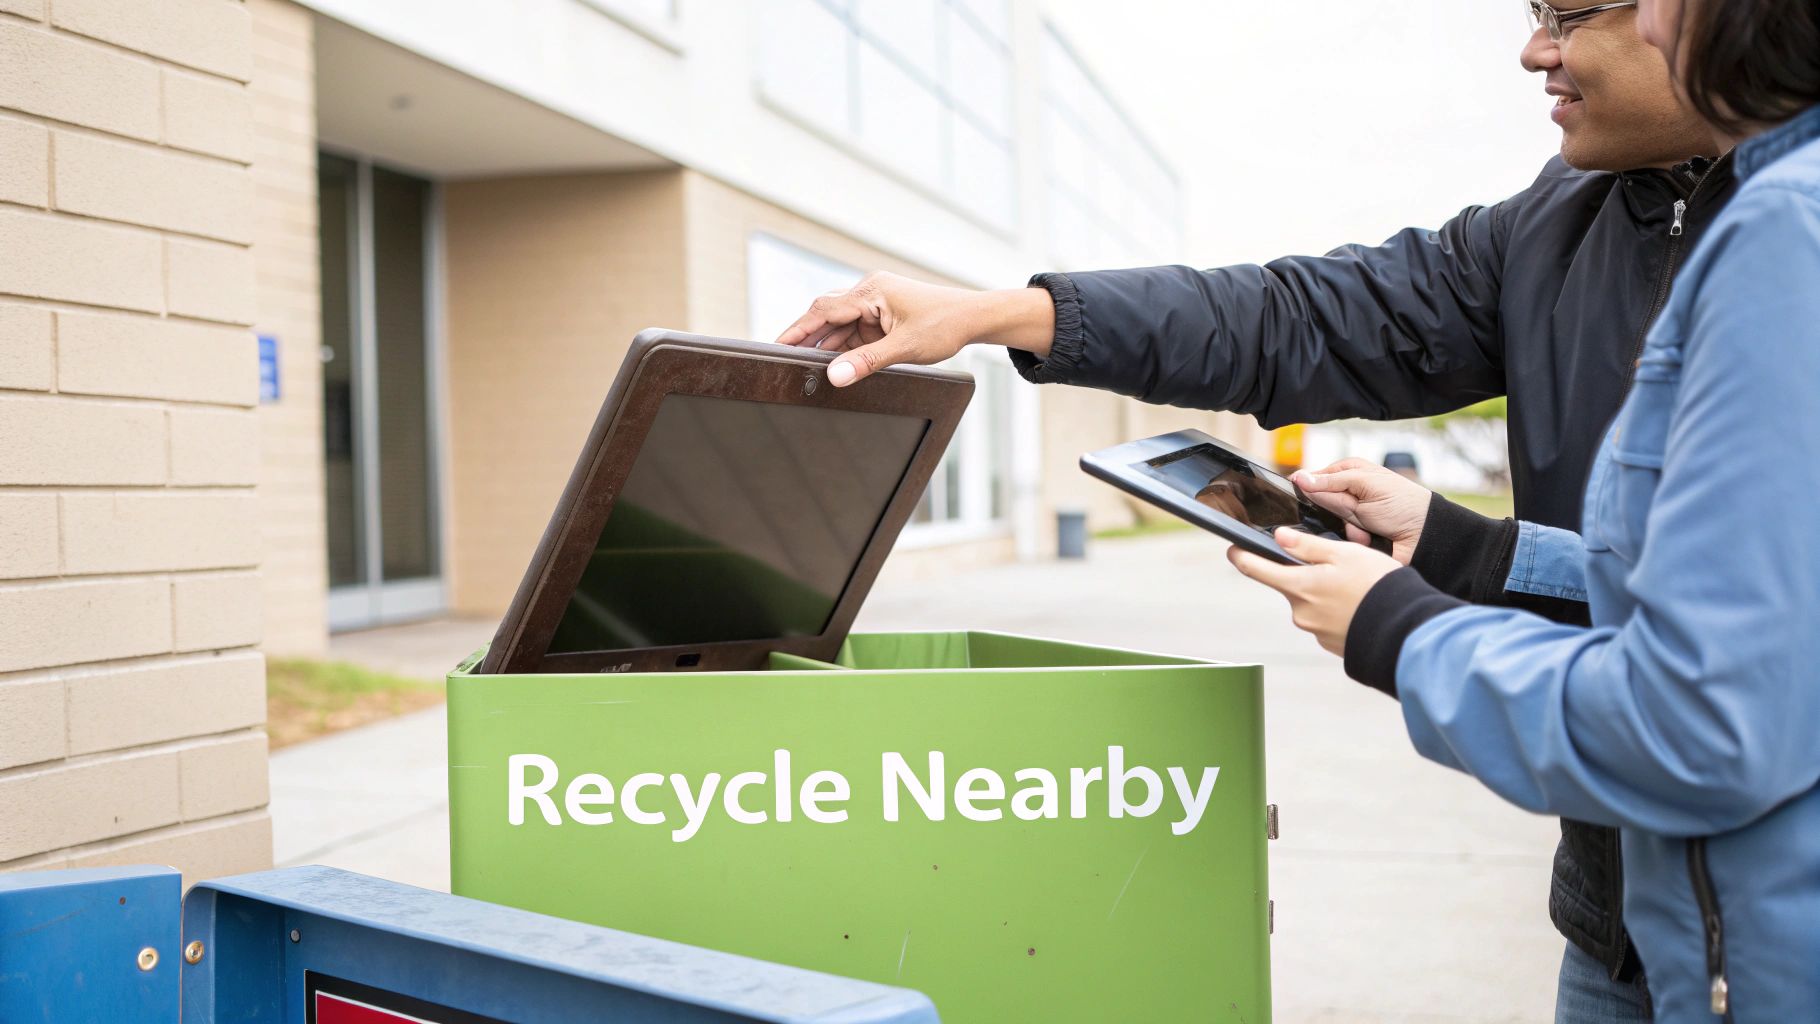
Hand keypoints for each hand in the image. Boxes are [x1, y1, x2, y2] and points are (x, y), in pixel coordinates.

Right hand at [774, 271, 1054, 386]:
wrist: (974, 317)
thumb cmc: (944, 325)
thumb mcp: (904, 348)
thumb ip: (866, 362)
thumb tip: (834, 376)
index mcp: (871, 291)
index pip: (823, 310)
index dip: (797, 330)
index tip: (776, 346)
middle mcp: (869, 291)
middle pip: (826, 316)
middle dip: (807, 339)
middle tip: (785, 362)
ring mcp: (875, 303)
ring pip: (839, 325)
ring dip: (826, 346)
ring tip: (805, 368)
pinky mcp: (882, 315)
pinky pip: (854, 331)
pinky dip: (843, 347)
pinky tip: (833, 363)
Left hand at [1227, 529, 1401, 655]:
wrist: (1406, 629)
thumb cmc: (1378, 586)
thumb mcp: (1345, 554)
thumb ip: (1308, 546)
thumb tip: (1279, 537)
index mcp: (1299, 587)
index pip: (1255, 569)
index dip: (1241, 556)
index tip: (1232, 549)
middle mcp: (1301, 612)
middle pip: (1290, 585)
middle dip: (1305, 573)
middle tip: (1337, 566)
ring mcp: (1315, 630)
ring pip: (1310, 602)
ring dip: (1324, 592)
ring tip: (1355, 586)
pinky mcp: (1330, 643)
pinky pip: (1326, 619)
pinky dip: (1336, 610)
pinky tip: (1358, 604)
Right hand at [1291, 458, 1433, 563]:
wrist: (1425, 536)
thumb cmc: (1402, 504)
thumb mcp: (1365, 486)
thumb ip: (1330, 484)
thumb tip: (1298, 477)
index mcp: (1349, 472)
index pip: (1315, 478)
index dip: (1310, 490)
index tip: (1305, 498)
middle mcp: (1347, 493)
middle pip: (1319, 503)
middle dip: (1333, 512)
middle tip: (1353, 515)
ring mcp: (1350, 516)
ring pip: (1328, 524)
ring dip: (1346, 529)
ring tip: (1366, 532)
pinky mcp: (1354, 536)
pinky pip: (1339, 540)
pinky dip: (1353, 541)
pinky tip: (1369, 540)